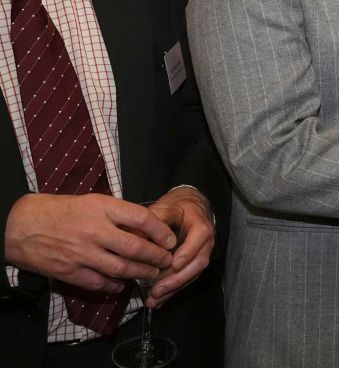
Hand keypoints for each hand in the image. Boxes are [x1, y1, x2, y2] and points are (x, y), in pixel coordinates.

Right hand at [4, 193, 175, 293]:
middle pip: (135, 247)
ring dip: (141, 273)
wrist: (20, 226)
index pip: (141, 218)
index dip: (161, 231)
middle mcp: (94, 230)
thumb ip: (116, 213)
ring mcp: (81, 253)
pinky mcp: (69, 272)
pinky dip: (115, 285)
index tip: (170, 239)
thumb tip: (144, 226)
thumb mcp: (91, 201)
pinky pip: (99, 282)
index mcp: (101, 208)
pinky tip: (122, 283)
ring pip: (121, 269)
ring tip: (152, 273)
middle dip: (156, 257)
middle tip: (166, 260)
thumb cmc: (59, 210)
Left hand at [144, 187, 215, 307]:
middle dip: (177, 278)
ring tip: (154, 299)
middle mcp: (206, 242)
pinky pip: (187, 280)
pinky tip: (158, 301)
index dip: (188, 251)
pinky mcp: (194, 265)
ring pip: (193, 274)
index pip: (199, 237)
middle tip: (156, 290)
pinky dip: (173, 291)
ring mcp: (202, 255)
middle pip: (198, 262)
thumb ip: (153, 220)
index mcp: (200, 225)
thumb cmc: (176, 209)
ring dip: (174, 288)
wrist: (189, 210)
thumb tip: (134, 236)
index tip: (173, 263)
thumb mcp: (165, 207)